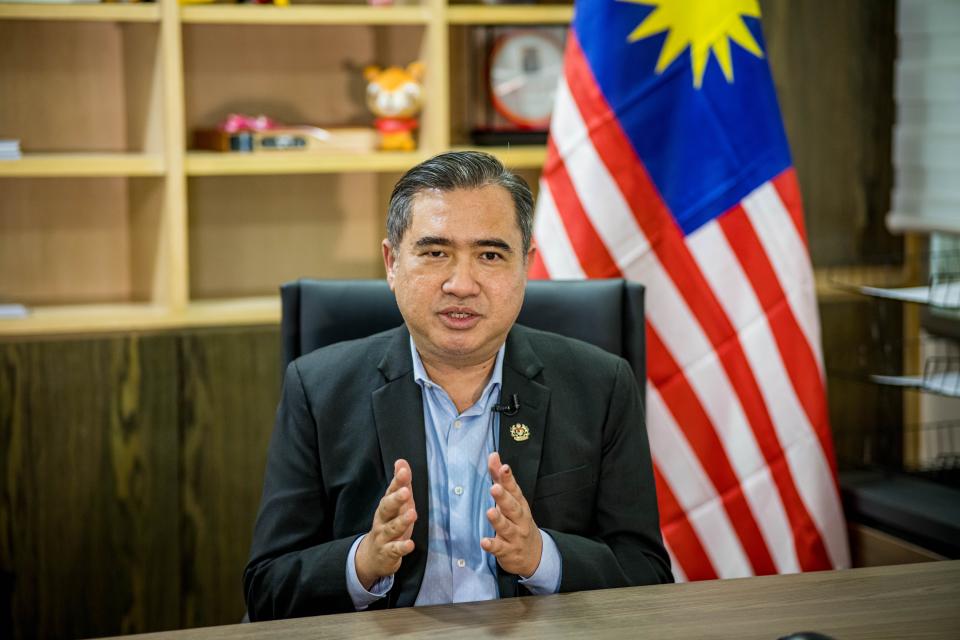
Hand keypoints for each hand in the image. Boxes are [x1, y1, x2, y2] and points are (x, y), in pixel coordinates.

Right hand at [355, 459, 416, 589]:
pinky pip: (394, 549)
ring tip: (412, 514)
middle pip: (387, 507)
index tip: (404, 470)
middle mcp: (382, 519)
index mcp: (386, 506)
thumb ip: (401, 484)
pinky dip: (402, 547)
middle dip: (396, 499)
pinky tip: (410, 544)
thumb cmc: (388, 524)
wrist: (372, 556)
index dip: (398, 481)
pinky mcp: (388, 552)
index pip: (391, 491)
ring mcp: (384, 536)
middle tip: (406, 491)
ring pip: (391, 528)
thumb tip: (401, 461)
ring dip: (401, 521)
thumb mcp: (396, 504)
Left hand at [480, 452, 542, 577]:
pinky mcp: (507, 551)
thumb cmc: (518, 522)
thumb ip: (500, 478)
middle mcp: (519, 520)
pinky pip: (500, 548)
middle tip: (495, 488)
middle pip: (512, 507)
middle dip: (504, 498)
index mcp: (520, 505)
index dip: (508, 479)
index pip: (514, 490)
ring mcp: (515, 536)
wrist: (534, 555)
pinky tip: (484, 541)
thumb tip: (493, 455)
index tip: (503, 467)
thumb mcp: (512, 500)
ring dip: (498, 520)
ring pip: (507, 528)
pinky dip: (492, 545)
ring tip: (490, 512)